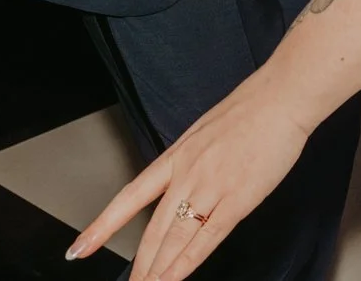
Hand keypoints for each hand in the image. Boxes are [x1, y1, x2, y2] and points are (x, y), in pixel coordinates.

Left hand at [70, 72, 314, 280]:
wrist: (280, 97)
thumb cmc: (251, 109)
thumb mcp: (205, 131)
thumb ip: (192, 161)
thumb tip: (185, 186)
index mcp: (176, 155)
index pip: (130, 197)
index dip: (102, 226)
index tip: (80, 247)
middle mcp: (187, 174)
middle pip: (154, 229)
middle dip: (140, 263)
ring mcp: (211, 188)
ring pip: (176, 239)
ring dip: (160, 270)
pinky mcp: (238, 199)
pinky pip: (208, 239)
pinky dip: (188, 262)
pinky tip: (177, 275)